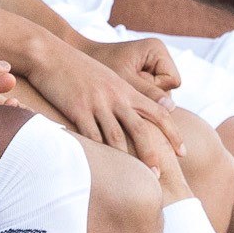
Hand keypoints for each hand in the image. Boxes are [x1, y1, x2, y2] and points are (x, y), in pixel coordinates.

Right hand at [28, 46, 182, 172]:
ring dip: (126, 159)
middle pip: (141, 129)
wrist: (52, 55)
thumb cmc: (80, 69)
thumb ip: (124, 95)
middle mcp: (116, 97)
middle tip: (159, 174)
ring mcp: (97, 103)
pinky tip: (103, 166)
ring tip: (135, 177)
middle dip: (153, 153)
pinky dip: (98, 152)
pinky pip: (90, 135)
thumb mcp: (108, 78)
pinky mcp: (77, 109)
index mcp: (127, 90)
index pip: (158, 112)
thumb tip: (137, 113)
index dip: (173, 132)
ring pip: (116, 137)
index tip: (182, 150)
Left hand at [88, 37, 181, 99]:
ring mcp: (151, 64)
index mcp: (157, 50)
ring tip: (123, 93)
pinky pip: (149, 93)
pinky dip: (137, 98)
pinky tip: (123, 96)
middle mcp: (158, 55)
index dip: (156, 91)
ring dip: (142, 99)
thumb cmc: (100, 64)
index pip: (172, 81)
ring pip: (159, 93)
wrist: (79, 58)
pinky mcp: (143, 73)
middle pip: (168, 88)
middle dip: (149, 96)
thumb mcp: (124, 80)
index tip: (133, 88)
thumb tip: (170, 108)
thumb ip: (147, 93)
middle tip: (127, 92)